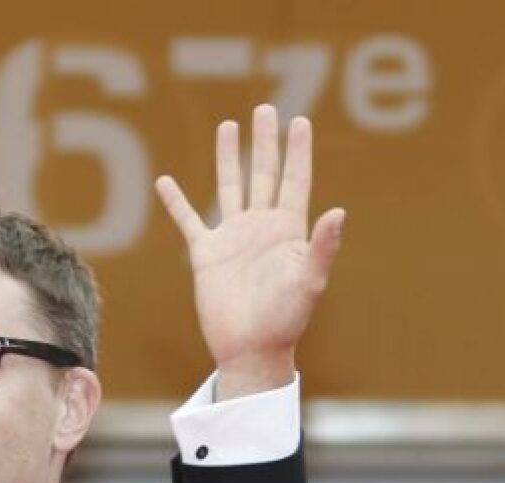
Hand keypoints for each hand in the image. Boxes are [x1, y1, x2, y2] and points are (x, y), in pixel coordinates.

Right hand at [155, 105, 344, 399]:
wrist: (251, 350)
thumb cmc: (286, 321)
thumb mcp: (309, 283)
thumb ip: (323, 246)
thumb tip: (339, 211)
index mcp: (288, 231)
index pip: (294, 180)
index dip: (298, 151)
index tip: (300, 122)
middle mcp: (262, 228)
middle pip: (263, 174)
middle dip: (265, 142)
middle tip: (265, 110)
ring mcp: (234, 239)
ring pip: (231, 187)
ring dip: (228, 158)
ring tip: (229, 126)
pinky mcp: (207, 254)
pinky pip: (189, 221)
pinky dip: (176, 202)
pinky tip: (165, 182)